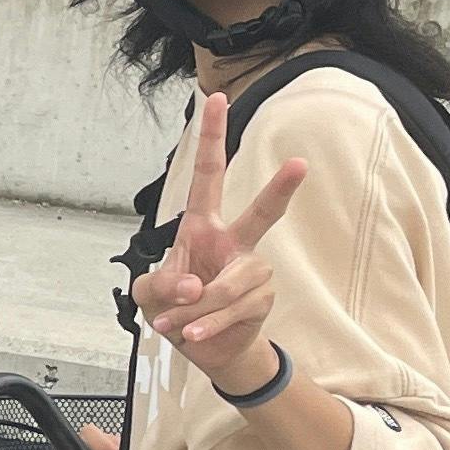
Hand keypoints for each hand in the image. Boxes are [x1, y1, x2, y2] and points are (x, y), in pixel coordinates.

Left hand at [131, 89, 305, 394]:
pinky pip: (231, 312)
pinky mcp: (262, 299)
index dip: (213, 137)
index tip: (218, 99)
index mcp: (202, 226)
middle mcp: (235, 242)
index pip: (208, 175)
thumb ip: (161, 285)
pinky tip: (192, 335)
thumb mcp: (149, 293)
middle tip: (301, 164)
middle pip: (261, 213)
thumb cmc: (175, 307)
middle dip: (280, 189)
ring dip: (195, 310)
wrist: (204, 349)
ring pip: (228, 286)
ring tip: (177, 325)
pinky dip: (205, 326)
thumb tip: (195, 286)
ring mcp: (253, 270)